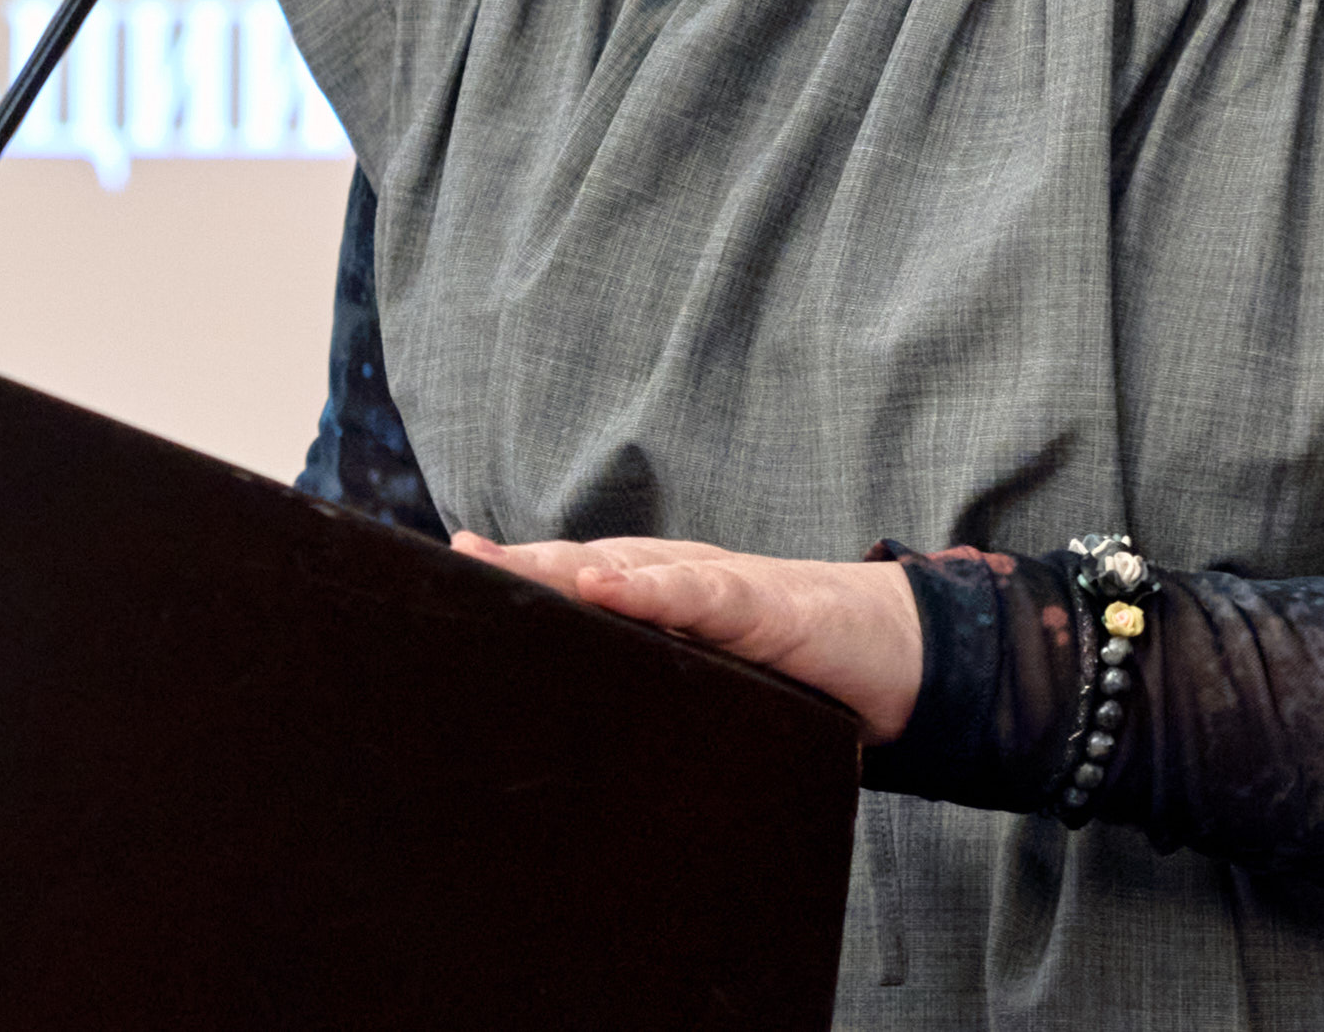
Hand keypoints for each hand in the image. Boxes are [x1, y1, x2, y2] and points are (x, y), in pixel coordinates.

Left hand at [453, 532, 924, 742]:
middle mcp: (670, 581)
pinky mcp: (766, 605)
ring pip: (623, 568)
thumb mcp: (709, 683)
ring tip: (496, 570)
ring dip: (557, 568)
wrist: (896, 650)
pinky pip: (702, 591)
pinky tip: (606, 588)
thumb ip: (649, 689)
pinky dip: (654, 588)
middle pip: (572, 568)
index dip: (503, 589)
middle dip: (508, 572)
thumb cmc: (792, 668)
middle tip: (439, 576)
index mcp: (648, 602)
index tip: (427, 591)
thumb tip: (577, 754)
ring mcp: (715, 584)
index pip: (561, 588)